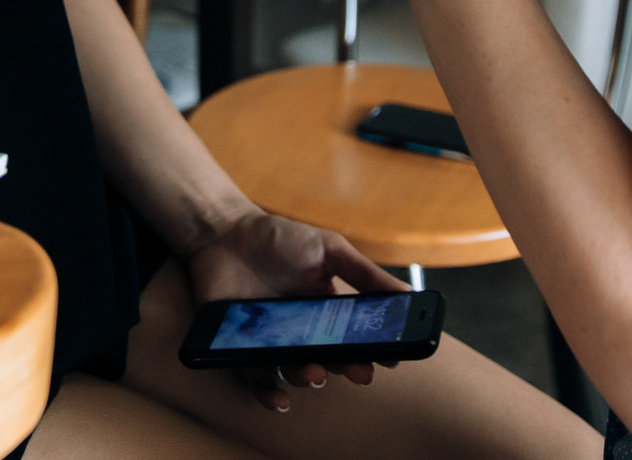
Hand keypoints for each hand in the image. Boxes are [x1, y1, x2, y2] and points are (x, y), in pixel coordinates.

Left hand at [182, 206, 409, 409]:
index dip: (375, 351)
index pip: (357, 338)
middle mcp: (304, 331)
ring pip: (298, 372)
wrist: (223, 232)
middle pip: (332, 359)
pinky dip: (269, 393)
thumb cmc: (279, 238)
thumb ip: (365, 274)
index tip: (391, 358)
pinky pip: (258, 379)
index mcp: (328, 310)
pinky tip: (281, 399)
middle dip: (349, 369)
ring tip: (316, 373)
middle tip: (361, 372)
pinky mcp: (242, 348)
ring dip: (310, 378)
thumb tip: (408, 296)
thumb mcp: (329, 249)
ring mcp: (274, 341)